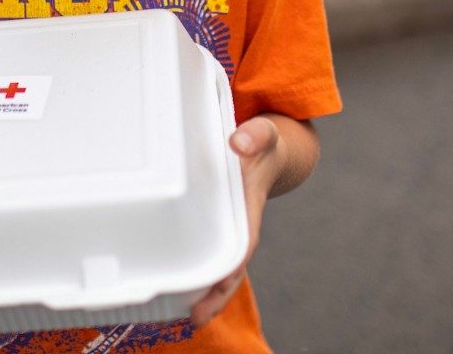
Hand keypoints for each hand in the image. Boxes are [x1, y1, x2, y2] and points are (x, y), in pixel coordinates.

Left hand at [188, 116, 283, 327]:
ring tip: (189, 317)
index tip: (218, 285)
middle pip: (231, 267)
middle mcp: (242, 224)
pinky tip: (183, 291)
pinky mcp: (221, 228)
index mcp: (250, 206)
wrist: (269, 149)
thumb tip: (239, 143)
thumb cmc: (263, 144)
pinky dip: (202, 276)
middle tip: (196, 317)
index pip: (243, 241)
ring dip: (208, 293)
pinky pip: (213, 257)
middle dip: (217, 294)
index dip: (231, 265)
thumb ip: (255, 136)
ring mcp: (232, 230)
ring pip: (222, 268)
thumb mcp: (263, 134)